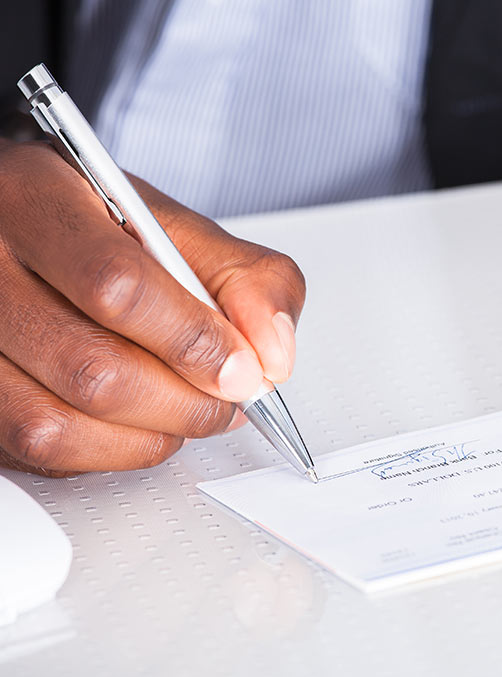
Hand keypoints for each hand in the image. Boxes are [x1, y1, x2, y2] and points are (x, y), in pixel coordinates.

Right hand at [0, 141, 304, 474]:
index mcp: (39, 200)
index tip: (245, 369)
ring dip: (151, 434)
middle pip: (90, 367)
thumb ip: (247, 280)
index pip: (117, 284)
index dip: (193, 340)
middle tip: (228, 398)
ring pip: (56, 423)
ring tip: (191, 410)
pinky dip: (113, 453)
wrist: (31, 233)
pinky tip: (142, 424)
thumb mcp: (181, 229)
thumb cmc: (102, 231)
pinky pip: (42, 452)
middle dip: (185, 401)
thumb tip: (272, 356)